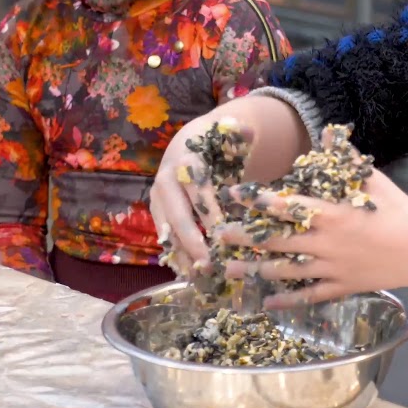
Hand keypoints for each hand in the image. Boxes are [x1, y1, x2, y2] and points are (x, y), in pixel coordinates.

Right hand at [150, 110, 250, 274]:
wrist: (186, 145)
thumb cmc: (213, 143)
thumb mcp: (226, 134)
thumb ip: (239, 133)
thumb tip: (248, 130)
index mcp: (185, 160)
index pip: (196, 187)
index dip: (208, 210)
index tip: (222, 232)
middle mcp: (166, 180)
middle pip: (176, 213)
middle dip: (191, 239)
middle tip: (209, 262)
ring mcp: (158, 199)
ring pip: (166, 229)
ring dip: (180, 254)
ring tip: (197, 277)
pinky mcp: (158, 214)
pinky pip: (164, 236)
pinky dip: (175, 255)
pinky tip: (187, 275)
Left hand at [217, 167, 407, 308]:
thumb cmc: (400, 212)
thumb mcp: (373, 180)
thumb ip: (346, 158)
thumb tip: (329, 129)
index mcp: (329, 214)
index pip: (284, 205)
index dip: (256, 200)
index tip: (232, 194)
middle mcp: (323, 243)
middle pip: (274, 241)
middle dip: (243, 238)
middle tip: (217, 236)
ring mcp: (330, 268)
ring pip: (284, 271)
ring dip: (254, 271)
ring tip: (229, 270)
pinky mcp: (341, 286)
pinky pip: (308, 295)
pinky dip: (287, 300)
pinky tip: (267, 303)